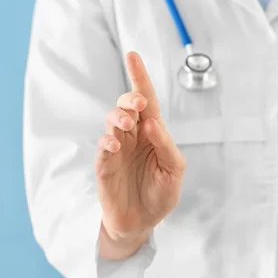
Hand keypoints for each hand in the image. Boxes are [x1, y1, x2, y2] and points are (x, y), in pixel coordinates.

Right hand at [95, 52, 185, 259]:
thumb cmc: (159, 194)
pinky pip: (102, 148)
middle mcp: (133, 137)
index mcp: (152, 133)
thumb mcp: (174, 171)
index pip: (146, 100)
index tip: (132, 55)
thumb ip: (167, 146)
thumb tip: (153, 124)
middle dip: (130, 98)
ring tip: (128, 125)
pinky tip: (115, 145)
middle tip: (137, 104)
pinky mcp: (105, 166)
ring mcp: (117, 150)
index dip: (139, 77)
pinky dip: (107, 142)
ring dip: (119, 117)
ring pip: (112, 121)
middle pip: (127, 106)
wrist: (141, 222)